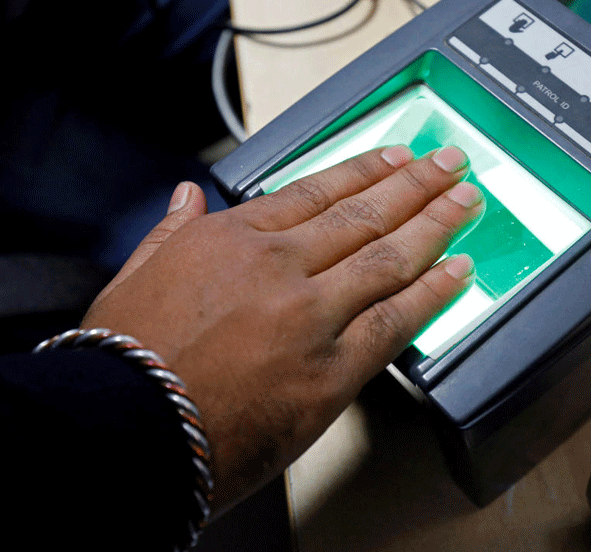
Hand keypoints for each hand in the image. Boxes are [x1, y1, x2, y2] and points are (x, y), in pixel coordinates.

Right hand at [81, 145, 483, 511]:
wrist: (126, 431)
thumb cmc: (125, 362)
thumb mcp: (132, 278)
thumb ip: (169, 233)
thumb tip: (185, 197)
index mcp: (233, 239)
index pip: (316, 191)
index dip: (364, 171)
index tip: (396, 159)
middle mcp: (278, 265)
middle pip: (364, 214)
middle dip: (416, 185)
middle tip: (450, 163)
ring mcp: (311, 315)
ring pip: (389, 257)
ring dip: (435, 224)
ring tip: (466, 202)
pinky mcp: (331, 370)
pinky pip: (395, 322)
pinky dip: (433, 293)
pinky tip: (459, 270)